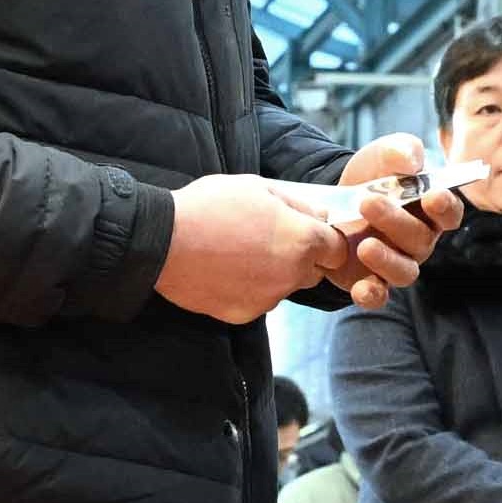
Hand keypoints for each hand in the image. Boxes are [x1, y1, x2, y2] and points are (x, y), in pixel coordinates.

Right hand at [156, 173, 348, 323]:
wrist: (163, 242)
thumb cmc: (210, 207)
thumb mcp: (257, 188)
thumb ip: (296, 203)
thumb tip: (320, 215)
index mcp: (302, 240)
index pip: (338, 250)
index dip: (326, 241)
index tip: (310, 234)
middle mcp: (292, 275)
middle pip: (313, 272)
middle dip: (301, 258)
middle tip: (268, 240)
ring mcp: (269, 299)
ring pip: (284, 287)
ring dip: (273, 274)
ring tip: (240, 253)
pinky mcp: (245, 314)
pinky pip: (257, 301)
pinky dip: (248, 289)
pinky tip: (225, 270)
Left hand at [282, 135, 457, 312]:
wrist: (332, 199)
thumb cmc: (371, 176)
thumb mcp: (382, 154)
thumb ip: (400, 151)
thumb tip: (411, 162)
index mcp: (429, 210)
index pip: (449, 213)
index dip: (445, 207)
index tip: (433, 196)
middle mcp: (418, 241)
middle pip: (421, 240)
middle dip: (397, 222)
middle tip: (368, 202)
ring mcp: (396, 262)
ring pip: (405, 272)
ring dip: (386, 260)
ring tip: (364, 245)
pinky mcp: (370, 280)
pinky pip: (378, 295)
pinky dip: (371, 294)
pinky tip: (360, 287)